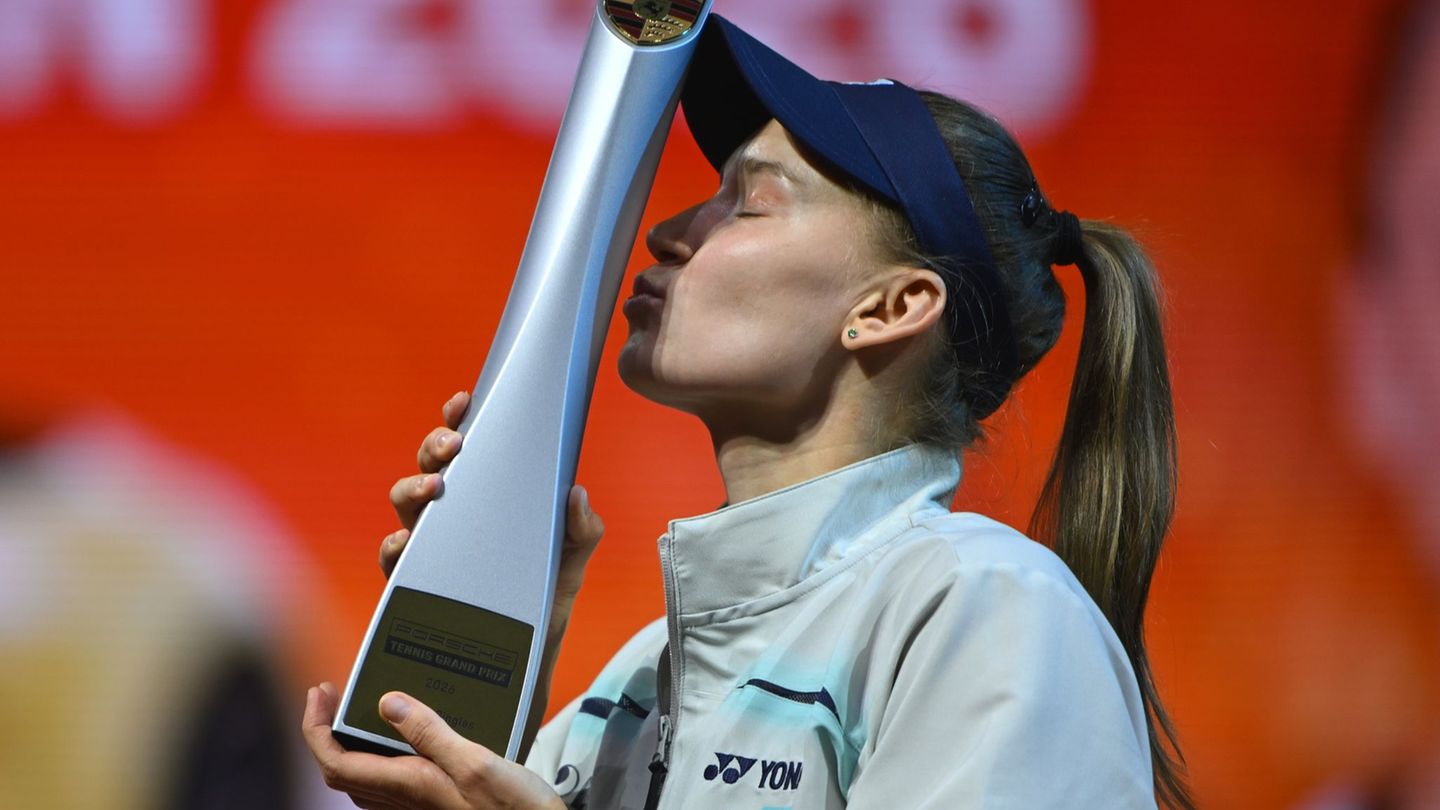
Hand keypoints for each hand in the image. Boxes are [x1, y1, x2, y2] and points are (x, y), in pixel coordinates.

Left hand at [303, 682, 565, 809]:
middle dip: (325, 730)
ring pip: (361, 778)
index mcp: (408, 784)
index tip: (320, 693)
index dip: (315, 728)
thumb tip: (388, 704)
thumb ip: (431, 733)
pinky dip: (374, 756)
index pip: (336, 761)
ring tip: (354, 711)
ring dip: (347, 743)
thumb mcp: (477, 763)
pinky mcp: (432, 804)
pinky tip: (397, 738)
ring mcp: (416, 806)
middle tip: (330, 694)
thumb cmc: (513, 809)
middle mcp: (405, 799)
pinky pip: (385, 783)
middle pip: (341, 770)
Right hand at [378, 390, 605, 756]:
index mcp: (486, 497)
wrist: (530, 653)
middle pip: (429, 467)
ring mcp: (431, 547)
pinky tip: (409, 542)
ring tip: (435, 489)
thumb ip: (582, 527)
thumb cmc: (547, 595)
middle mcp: (453, 516)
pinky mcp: (417, 583)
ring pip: (404, 504)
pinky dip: (397, 546)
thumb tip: (576, 493)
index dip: (458, 419)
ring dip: (412, 488)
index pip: (467, 449)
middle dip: (435, 447)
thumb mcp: (573, 557)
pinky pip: (395, 558)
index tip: (465, 401)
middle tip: (455, 445)